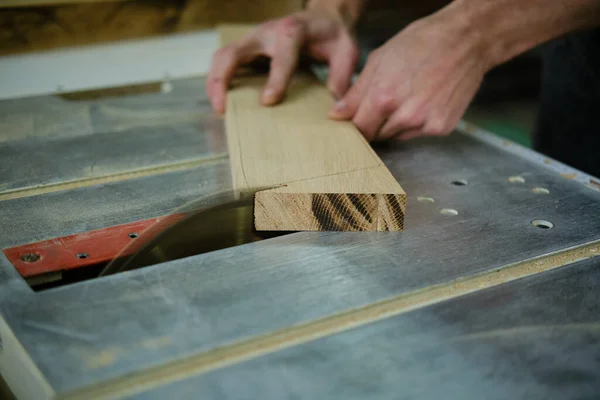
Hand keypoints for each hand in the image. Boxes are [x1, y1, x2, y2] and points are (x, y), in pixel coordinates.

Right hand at [207, 8, 359, 112]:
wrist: (323, 17)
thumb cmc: (333, 37)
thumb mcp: (346, 52)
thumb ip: (342, 76)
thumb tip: (335, 107)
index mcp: (293, 31)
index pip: (281, 55)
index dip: (275, 79)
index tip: (268, 102)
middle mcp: (267, 33)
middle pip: (234, 51)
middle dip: (223, 79)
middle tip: (222, 108)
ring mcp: (253, 40)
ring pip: (222, 56)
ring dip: (214, 82)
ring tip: (218, 108)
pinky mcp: (248, 50)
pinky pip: (225, 63)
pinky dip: (219, 82)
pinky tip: (223, 102)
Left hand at [328, 9, 488, 141]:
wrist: (466, 40)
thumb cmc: (422, 43)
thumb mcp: (379, 60)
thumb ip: (355, 93)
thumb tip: (336, 115)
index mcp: (383, 97)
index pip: (358, 128)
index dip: (354, 123)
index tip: (355, 117)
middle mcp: (404, 116)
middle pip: (375, 135)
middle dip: (374, 122)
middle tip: (385, 101)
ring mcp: (425, 124)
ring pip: (395, 136)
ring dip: (394, 123)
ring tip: (407, 96)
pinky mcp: (441, 128)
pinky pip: (417, 134)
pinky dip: (415, 123)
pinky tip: (423, 101)